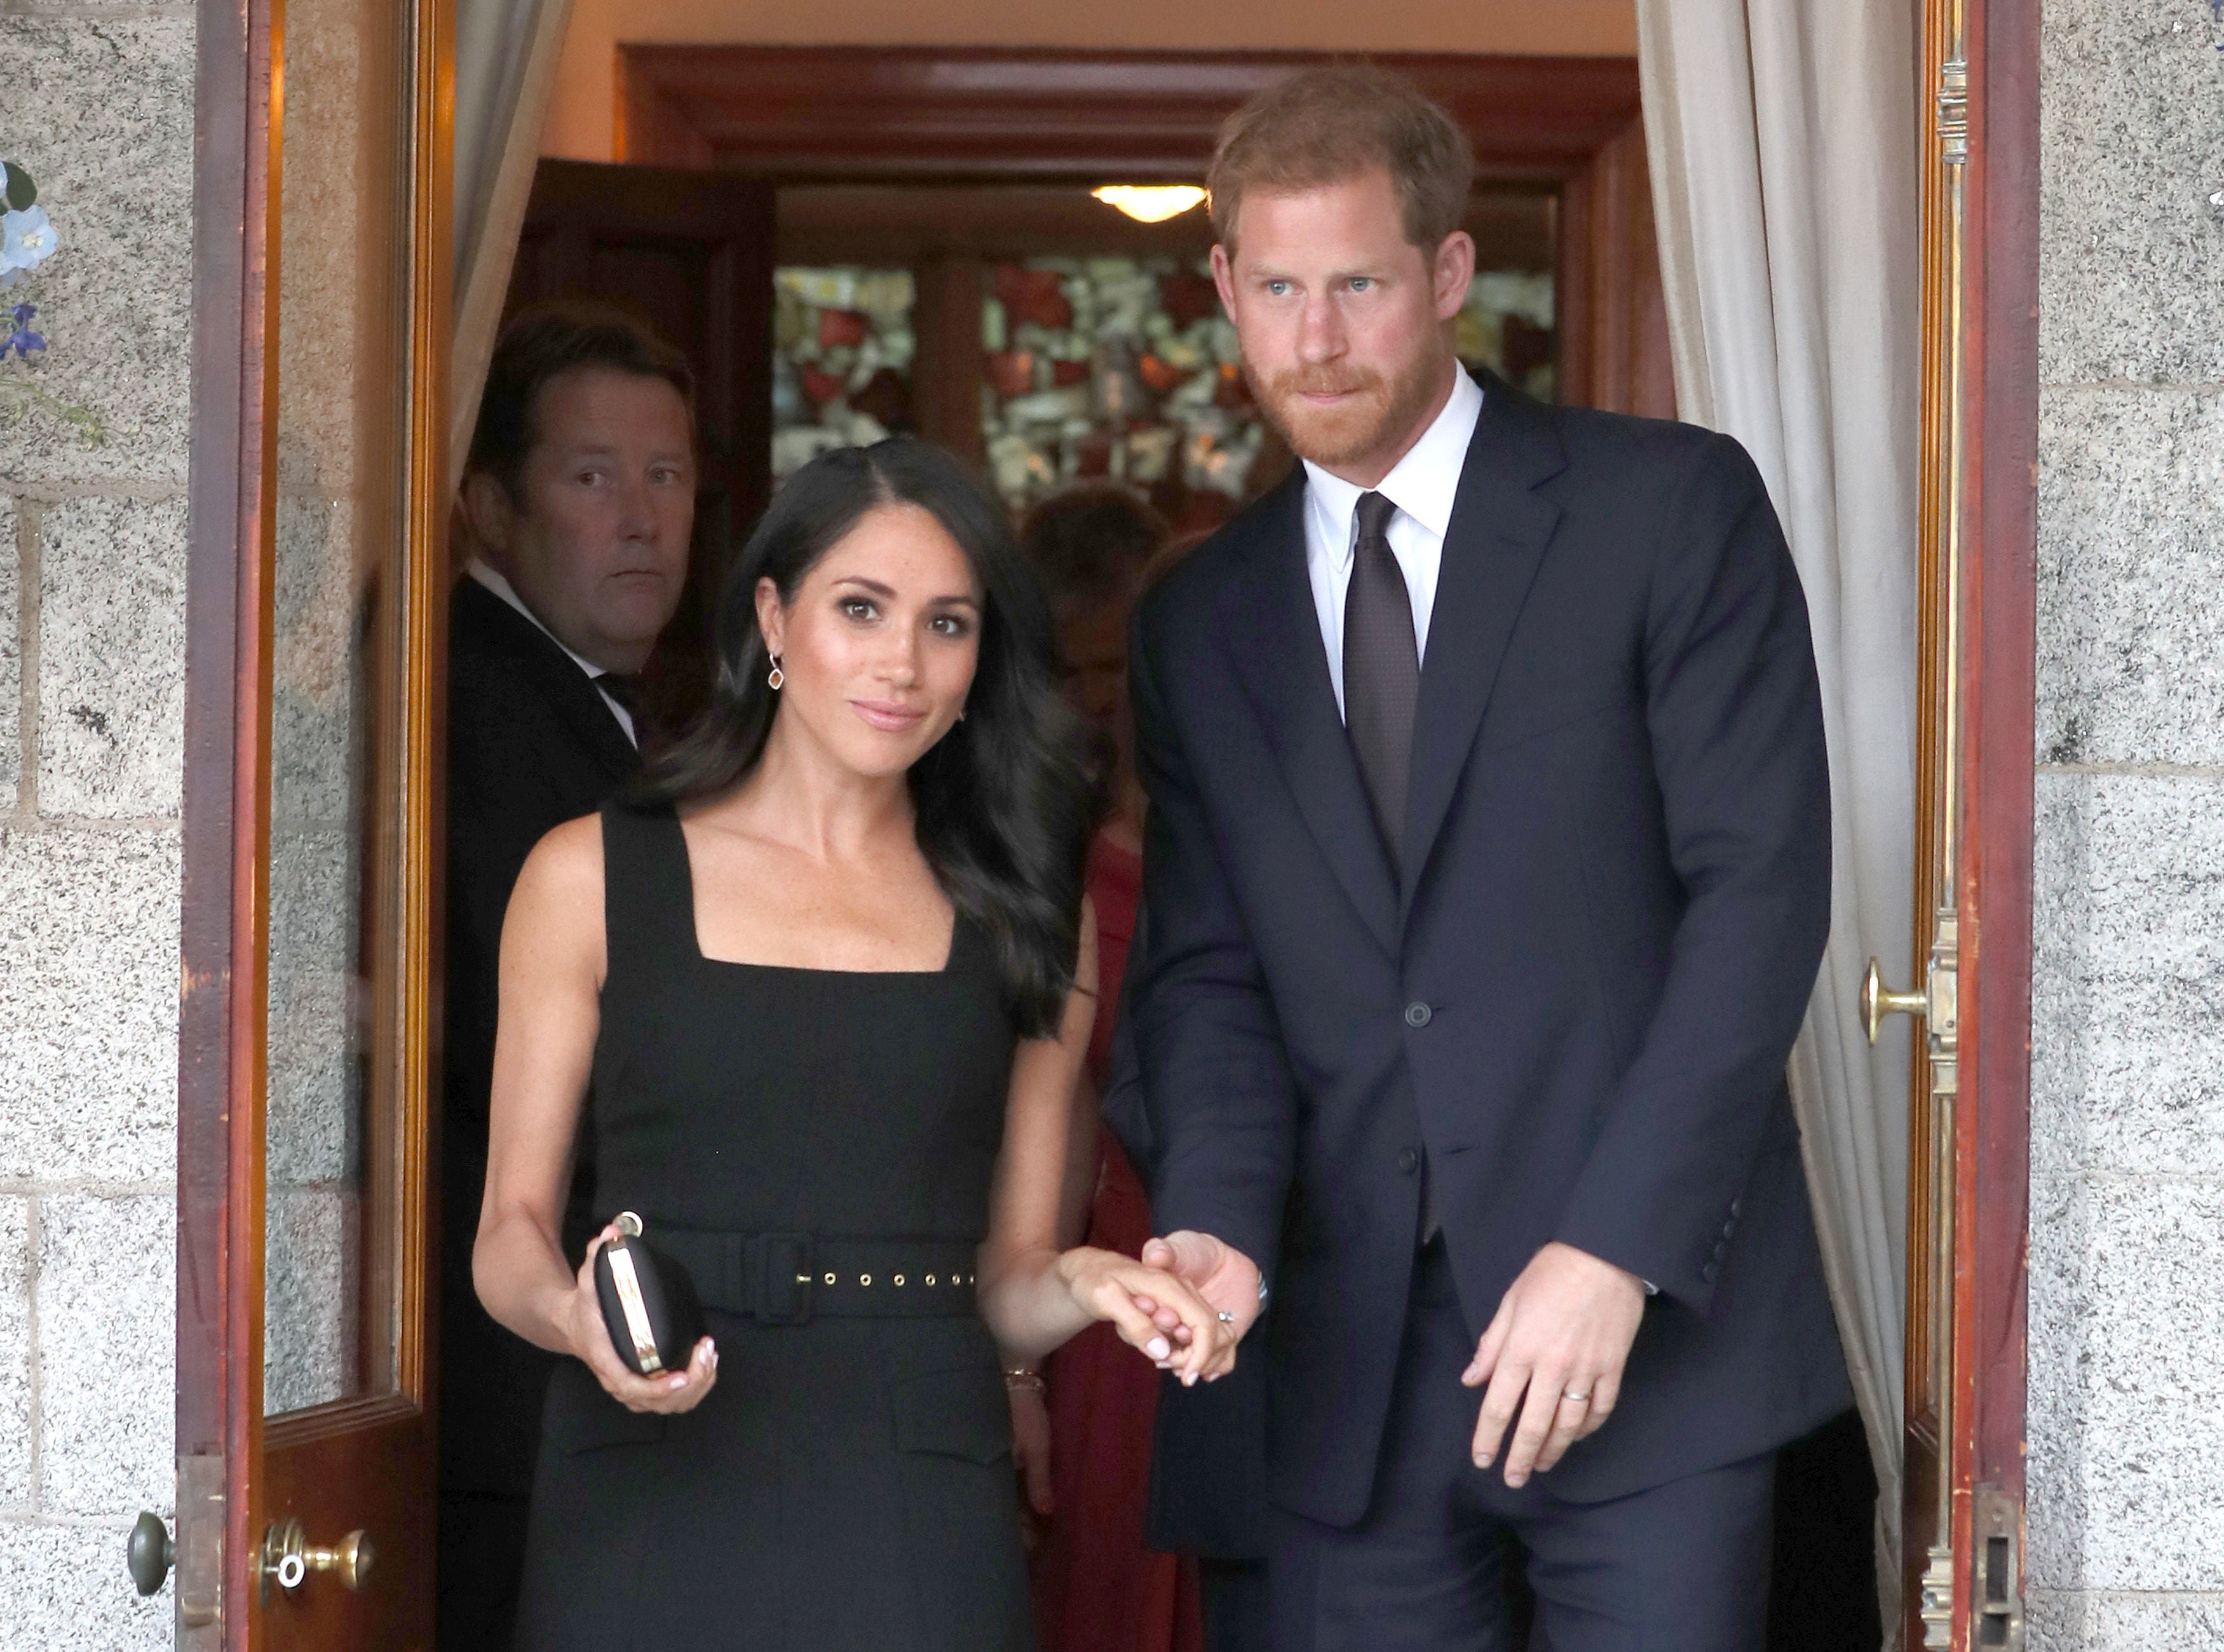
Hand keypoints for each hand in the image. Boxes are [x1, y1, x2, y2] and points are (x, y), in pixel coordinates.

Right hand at [561, 1225, 719, 1414]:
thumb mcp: (587, 1276)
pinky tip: (707, 1365)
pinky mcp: (643, 1389)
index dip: (657, 1388)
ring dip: (697, 1386)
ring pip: (670, 1405)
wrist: (570, 1324)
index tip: (682, 1377)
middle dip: (691, 1382)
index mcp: (605, 1359)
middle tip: (706, 1352)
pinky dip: (695, 1389)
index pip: (630, 1386)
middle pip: (658, 1402)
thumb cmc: (585, 1303)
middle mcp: (618, 1380)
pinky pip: (672, 1401)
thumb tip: (612, 1231)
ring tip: (710, 1356)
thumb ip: (599, 1253)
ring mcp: (631, 1389)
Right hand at [1008, 1379, 1052, 1548]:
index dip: (1016, 1532)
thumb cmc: (1024, 1415)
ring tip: (1035, 1535)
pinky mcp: (999, 1459)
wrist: (1015, 1382)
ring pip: (1003, 1500)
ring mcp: (993, 1467)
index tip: (1031, 1548)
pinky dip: (1017, 1499)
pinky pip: (1006, 1486)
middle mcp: (988, 1474)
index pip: (1002, 1513)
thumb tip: (1046, 1514)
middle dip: (1016, 1528)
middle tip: (1034, 1547)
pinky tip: (1029, 1509)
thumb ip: (1039, 1481)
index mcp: (993, 1475)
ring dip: (1017, 1516)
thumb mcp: (1036, 1448)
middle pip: (1001, 1509)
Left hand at [1057, 1246, 1235, 1384]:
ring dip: (1195, 1356)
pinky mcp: (1181, 1310)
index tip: (1186, 1378)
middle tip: (1164, 1365)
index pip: (1204, 1324)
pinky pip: (1199, 1335)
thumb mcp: (1106, 1300)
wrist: (1092, 1270)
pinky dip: (1191, 1352)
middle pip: (1216, 1332)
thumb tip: (1162, 1352)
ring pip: (1212, 1335)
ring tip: (1161, 1360)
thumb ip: (1135, 1324)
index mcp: (1169, 1286)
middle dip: (1198, 1358)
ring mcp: (1185, 1300)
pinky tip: (1165, 1355)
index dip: (1201, 1355)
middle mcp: (1184, 1291)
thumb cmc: (1095, 1281)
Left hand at [1462, 1241, 1643, 1487]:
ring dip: (1553, 1450)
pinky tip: (1575, 1437)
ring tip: (1541, 1465)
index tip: (1482, 1459)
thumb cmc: (1551, 1273)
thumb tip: (1472, 1379)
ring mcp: (1586, 1370)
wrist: (1605, 1255)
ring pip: (1567, 1425)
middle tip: (1513, 1479)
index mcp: (1520, 1349)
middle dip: (1520, 1458)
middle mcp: (1551, 1366)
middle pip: (1533, 1425)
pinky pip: (1600, 1409)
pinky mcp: (1613, 1368)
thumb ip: (1491, 1345)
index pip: (1498, 1405)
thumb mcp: (1510, 1302)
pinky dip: (1587, 1429)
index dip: (1488, 1437)